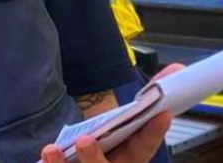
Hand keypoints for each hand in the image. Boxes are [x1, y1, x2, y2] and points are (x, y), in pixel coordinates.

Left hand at [39, 111, 172, 162]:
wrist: (84, 161)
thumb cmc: (109, 146)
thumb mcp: (124, 123)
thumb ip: (146, 100)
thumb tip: (176, 69)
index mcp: (128, 160)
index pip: (143, 150)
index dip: (153, 134)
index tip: (162, 114)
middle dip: (96, 160)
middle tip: (86, 140)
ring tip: (53, 149)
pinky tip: (47, 154)